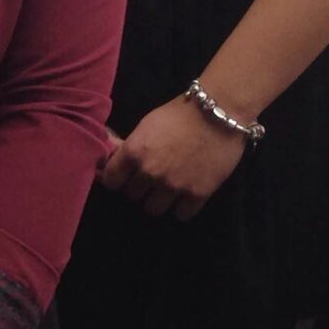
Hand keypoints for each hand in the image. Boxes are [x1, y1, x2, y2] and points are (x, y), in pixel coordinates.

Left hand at [100, 93, 248, 219]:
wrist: (218, 113)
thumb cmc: (180, 113)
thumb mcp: (147, 124)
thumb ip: (132, 146)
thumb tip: (117, 158)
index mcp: (134, 152)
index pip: (111, 181)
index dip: (116, 179)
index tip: (123, 178)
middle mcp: (150, 173)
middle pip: (132, 196)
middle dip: (139, 188)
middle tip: (150, 180)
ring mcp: (173, 186)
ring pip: (153, 210)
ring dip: (158, 201)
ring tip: (167, 191)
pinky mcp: (197, 194)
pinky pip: (181, 215)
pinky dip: (182, 208)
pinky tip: (185, 197)